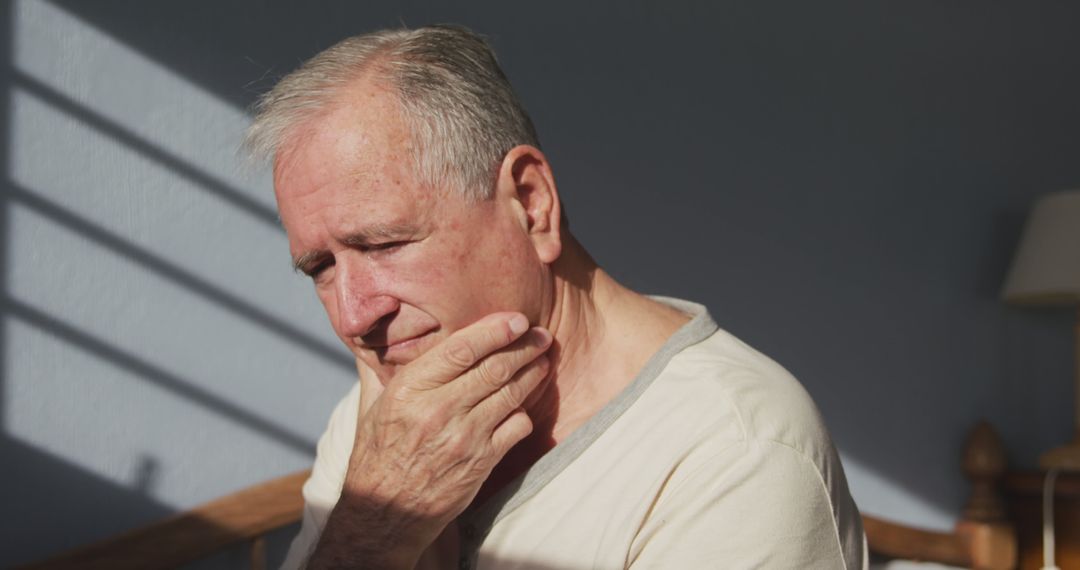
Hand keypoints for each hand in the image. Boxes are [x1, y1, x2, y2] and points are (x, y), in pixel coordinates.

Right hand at [311, 312, 551, 568]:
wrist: (385, 514)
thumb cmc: (377, 454)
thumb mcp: (371, 406)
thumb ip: (378, 366)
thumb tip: (375, 328)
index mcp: (409, 389)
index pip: (461, 348)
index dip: (494, 330)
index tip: (516, 319)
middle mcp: (438, 410)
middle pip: (494, 368)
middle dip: (524, 347)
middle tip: (540, 336)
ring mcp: (463, 437)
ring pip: (511, 394)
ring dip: (532, 375)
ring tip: (541, 362)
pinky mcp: (481, 462)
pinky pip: (516, 427)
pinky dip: (523, 413)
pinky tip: (521, 405)